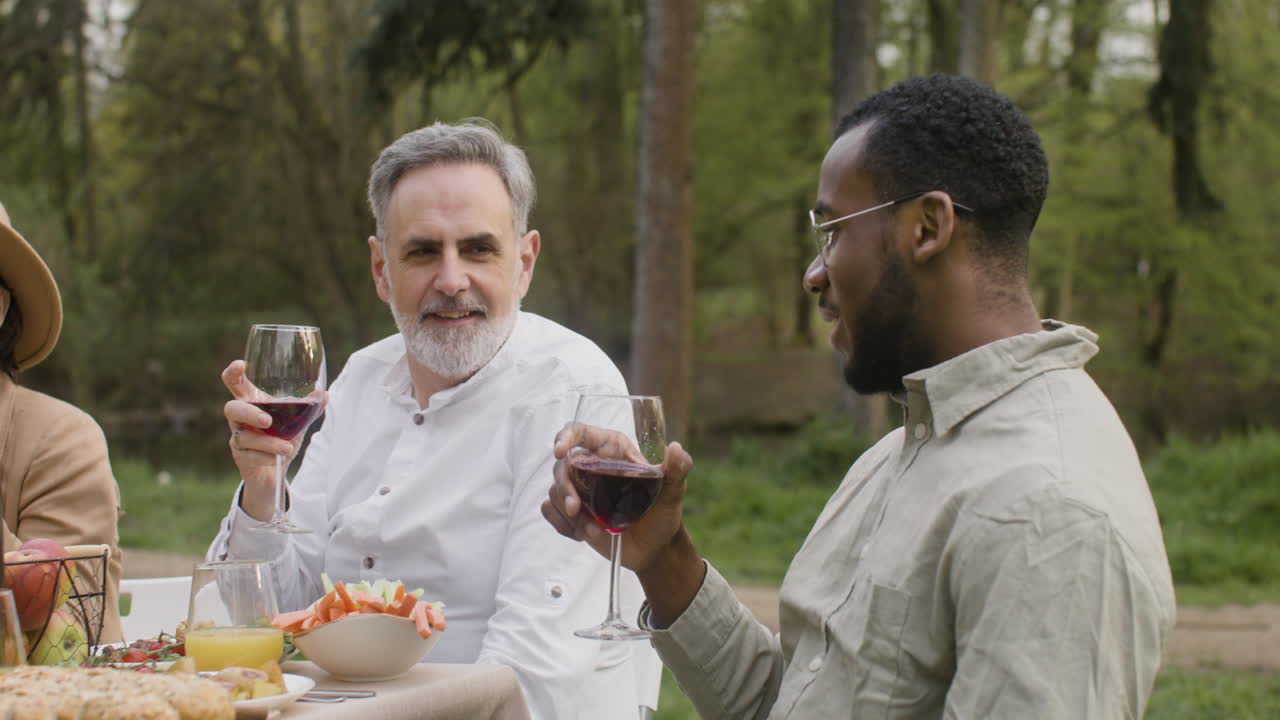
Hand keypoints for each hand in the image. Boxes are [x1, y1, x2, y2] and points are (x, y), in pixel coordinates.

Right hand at [222, 360, 326, 520]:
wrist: (274, 471)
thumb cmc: (281, 438)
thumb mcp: (297, 423)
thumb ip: (309, 408)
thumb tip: (324, 394)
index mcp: (251, 402)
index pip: (235, 384)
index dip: (233, 373)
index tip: (240, 365)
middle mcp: (240, 418)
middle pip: (231, 408)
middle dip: (249, 413)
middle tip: (268, 421)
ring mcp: (237, 437)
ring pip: (244, 437)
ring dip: (268, 442)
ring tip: (286, 448)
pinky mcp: (240, 456)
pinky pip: (250, 455)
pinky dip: (267, 456)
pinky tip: (278, 458)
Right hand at [541, 422, 693, 575]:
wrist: (654, 548)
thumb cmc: (664, 514)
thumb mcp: (674, 492)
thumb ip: (678, 470)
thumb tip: (675, 448)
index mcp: (613, 451)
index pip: (581, 432)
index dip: (566, 437)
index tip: (560, 451)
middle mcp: (591, 467)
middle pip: (562, 466)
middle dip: (563, 487)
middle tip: (575, 509)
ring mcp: (579, 490)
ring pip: (554, 490)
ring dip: (565, 510)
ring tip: (590, 528)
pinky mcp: (572, 512)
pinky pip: (550, 511)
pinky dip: (561, 523)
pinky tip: (583, 534)